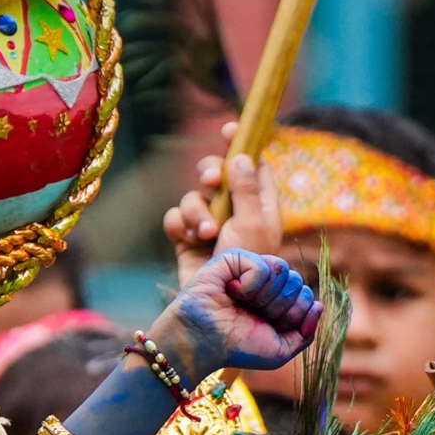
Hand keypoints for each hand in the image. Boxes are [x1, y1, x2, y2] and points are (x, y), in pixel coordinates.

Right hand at [148, 250, 318, 387]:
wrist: (203, 342)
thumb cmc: (237, 348)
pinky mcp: (235, 258)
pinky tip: (232, 292)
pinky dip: (251, 286)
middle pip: (299, 284)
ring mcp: (252, 269)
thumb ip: (306, 332)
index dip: (293, 316)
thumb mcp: (280, 350)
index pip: (307, 297)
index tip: (267, 326)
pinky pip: (263, 266)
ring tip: (242, 303)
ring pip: (285, 272)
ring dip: (266, 297)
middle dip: (279, 308)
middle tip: (252, 315)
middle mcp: (267, 284)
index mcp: (279, 302)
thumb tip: (319, 304)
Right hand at [163, 121, 284, 283]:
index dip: (241, 144)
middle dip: (210, 173)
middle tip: (212, 182)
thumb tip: (240, 156)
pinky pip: (175, 217)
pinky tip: (189, 239)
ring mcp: (208, 224)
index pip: (252, 164)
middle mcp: (234, 210)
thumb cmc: (247, 266)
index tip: (229, 129)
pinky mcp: (186, 239)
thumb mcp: (254, 224)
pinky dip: (180, 225)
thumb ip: (246, 188)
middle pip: (217, 172)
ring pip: (192, 195)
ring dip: (196, 211)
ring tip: (206, 233)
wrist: (221, 305)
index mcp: (259, 203)